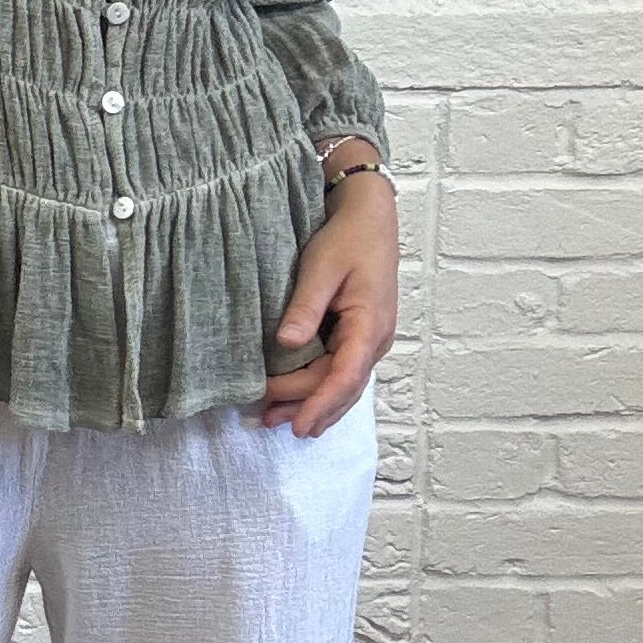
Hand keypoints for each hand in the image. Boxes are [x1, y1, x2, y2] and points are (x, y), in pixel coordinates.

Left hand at [260, 148, 397, 437]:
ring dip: (312, 404)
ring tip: (278, 420)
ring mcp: (369, 340)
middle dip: (306, 407)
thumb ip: (305, 307)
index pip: (346, 376)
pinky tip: (298, 400)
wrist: (369, 217)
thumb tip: (287, 344)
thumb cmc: (348, 238)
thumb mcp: (321, 268)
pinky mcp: (358, 336)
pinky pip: (340, 371)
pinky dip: (319, 388)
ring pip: (342, 384)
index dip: (321, 403)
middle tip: (267, 418)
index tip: (298, 425)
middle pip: (340, 387)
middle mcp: (375, 340)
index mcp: (370, 325)